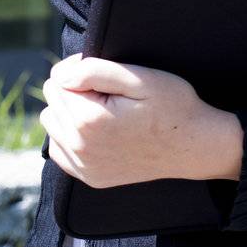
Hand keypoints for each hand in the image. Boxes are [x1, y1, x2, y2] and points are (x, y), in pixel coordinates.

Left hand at [40, 53, 243, 188]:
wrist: (194, 145)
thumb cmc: (171, 105)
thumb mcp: (139, 77)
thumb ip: (94, 71)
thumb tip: (60, 75)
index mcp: (89, 121)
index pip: (58, 81)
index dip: (79, 69)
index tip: (106, 74)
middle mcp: (81, 148)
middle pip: (52, 101)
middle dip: (74, 89)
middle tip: (109, 91)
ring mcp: (85, 167)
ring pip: (52, 123)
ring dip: (69, 111)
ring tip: (102, 108)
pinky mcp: (91, 177)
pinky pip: (59, 149)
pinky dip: (70, 135)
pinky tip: (96, 129)